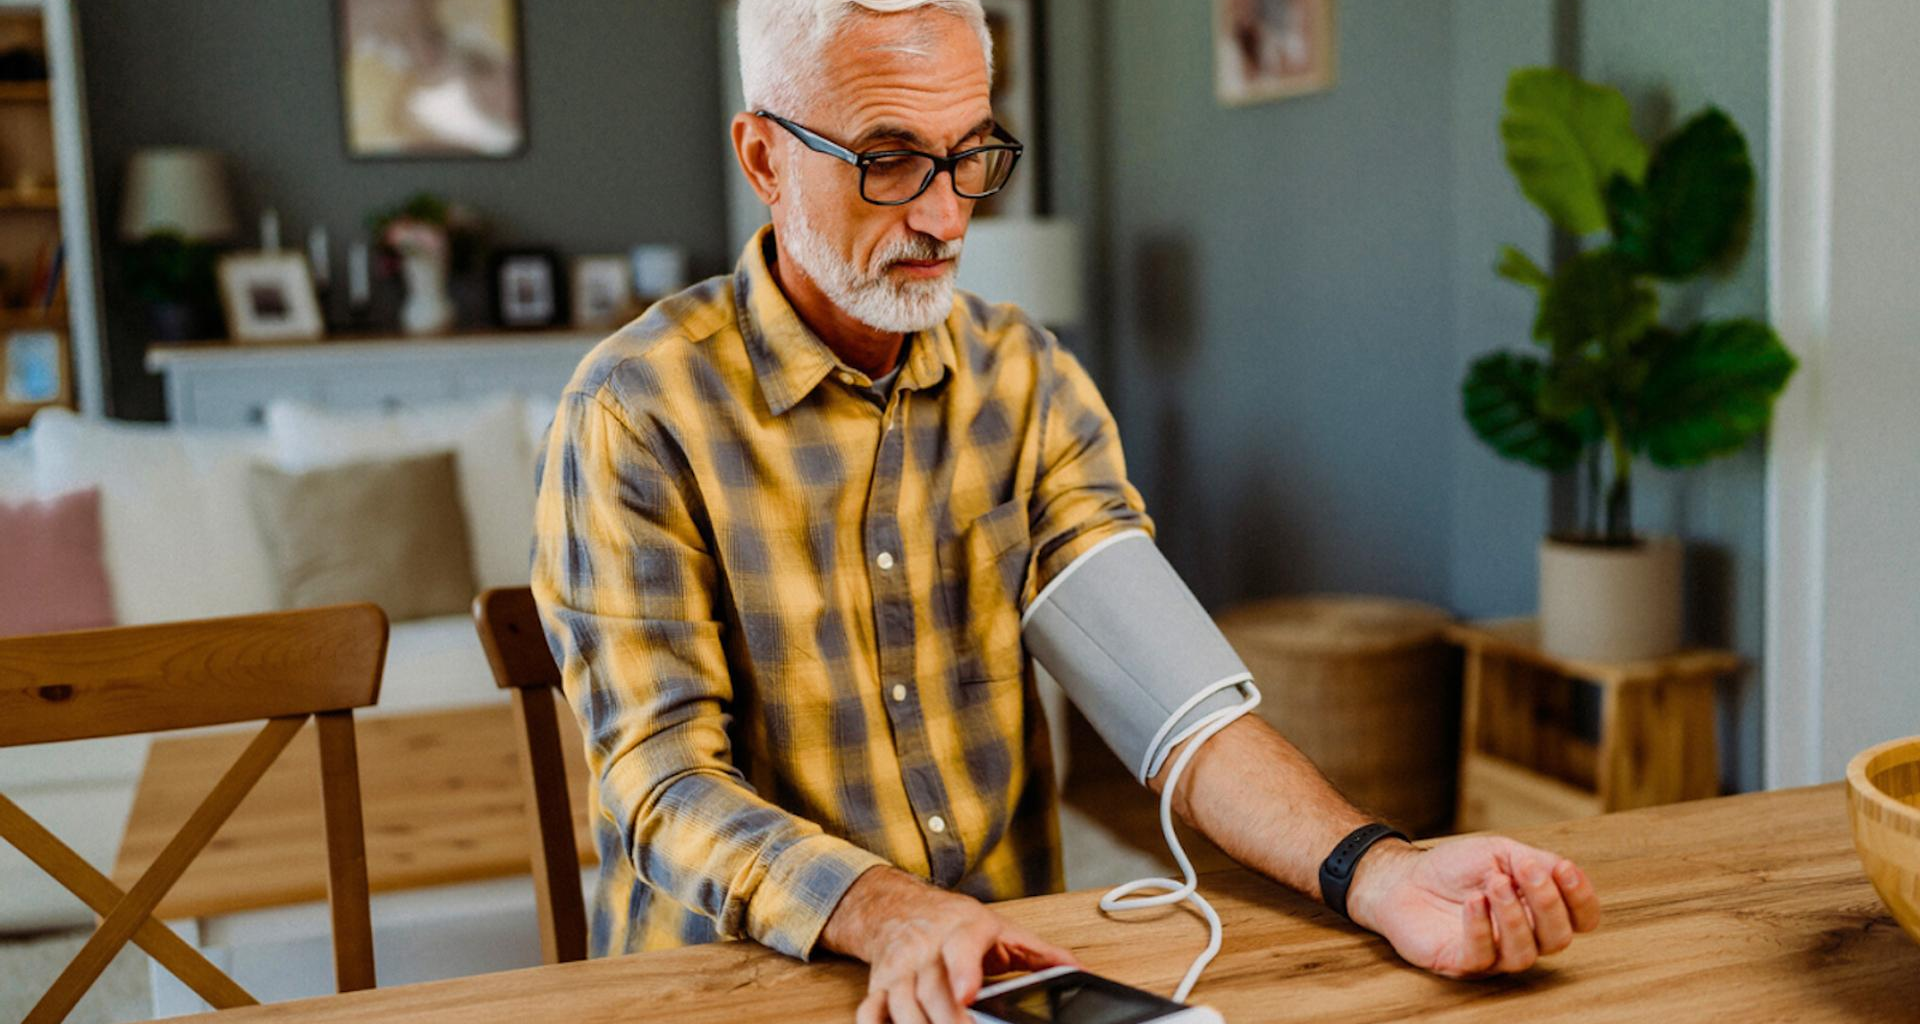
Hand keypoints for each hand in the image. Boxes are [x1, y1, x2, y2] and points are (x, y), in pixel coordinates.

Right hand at [823, 866, 1079, 1023]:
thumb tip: (1078, 970)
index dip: (963, 972)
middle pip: (931, 990)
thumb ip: (1041, 954)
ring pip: (901, 1006)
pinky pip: (870, 1014)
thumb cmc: (953, 922)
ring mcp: (898, 970)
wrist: (899, 907)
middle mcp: (925, 950)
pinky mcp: (879, 987)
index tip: (968, 994)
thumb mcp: (1001, 929)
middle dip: (948, 1020)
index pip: (960, 949)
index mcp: (961, 931)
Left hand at [1346, 836, 1599, 978]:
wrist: (1403, 878)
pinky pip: (1482, 956)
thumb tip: (1568, 871)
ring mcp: (1493, 954)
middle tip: (1528, 871)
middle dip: (1549, 903)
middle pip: (1558, 938)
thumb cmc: (1454, 867)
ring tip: (1495, 883)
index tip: (1564, 870)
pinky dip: (1481, 927)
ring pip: (1525, 954)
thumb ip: (1536, 861)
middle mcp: (1523, 937)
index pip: (1580, 919)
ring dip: (1514, 916)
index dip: (1581, 899)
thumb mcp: (1500, 852)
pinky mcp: (1461, 963)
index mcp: (1538, 910)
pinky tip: (1473, 901)